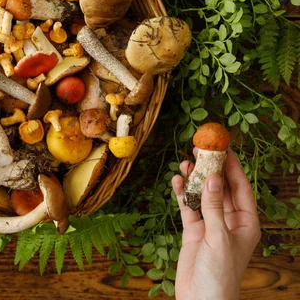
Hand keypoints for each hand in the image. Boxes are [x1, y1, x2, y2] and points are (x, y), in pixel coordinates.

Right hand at [172, 148, 260, 299]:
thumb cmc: (220, 274)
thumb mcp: (219, 238)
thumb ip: (214, 207)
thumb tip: (213, 178)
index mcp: (246, 223)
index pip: (241, 187)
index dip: (232, 166)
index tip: (223, 147)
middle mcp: (229, 220)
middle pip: (220, 187)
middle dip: (211, 168)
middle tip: (199, 149)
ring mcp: (210, 225)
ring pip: (202, 195)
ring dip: (194, 179)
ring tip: (185, 162)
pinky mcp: (193, 231)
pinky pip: (188, 207)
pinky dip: (182, 194)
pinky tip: (176, 181)